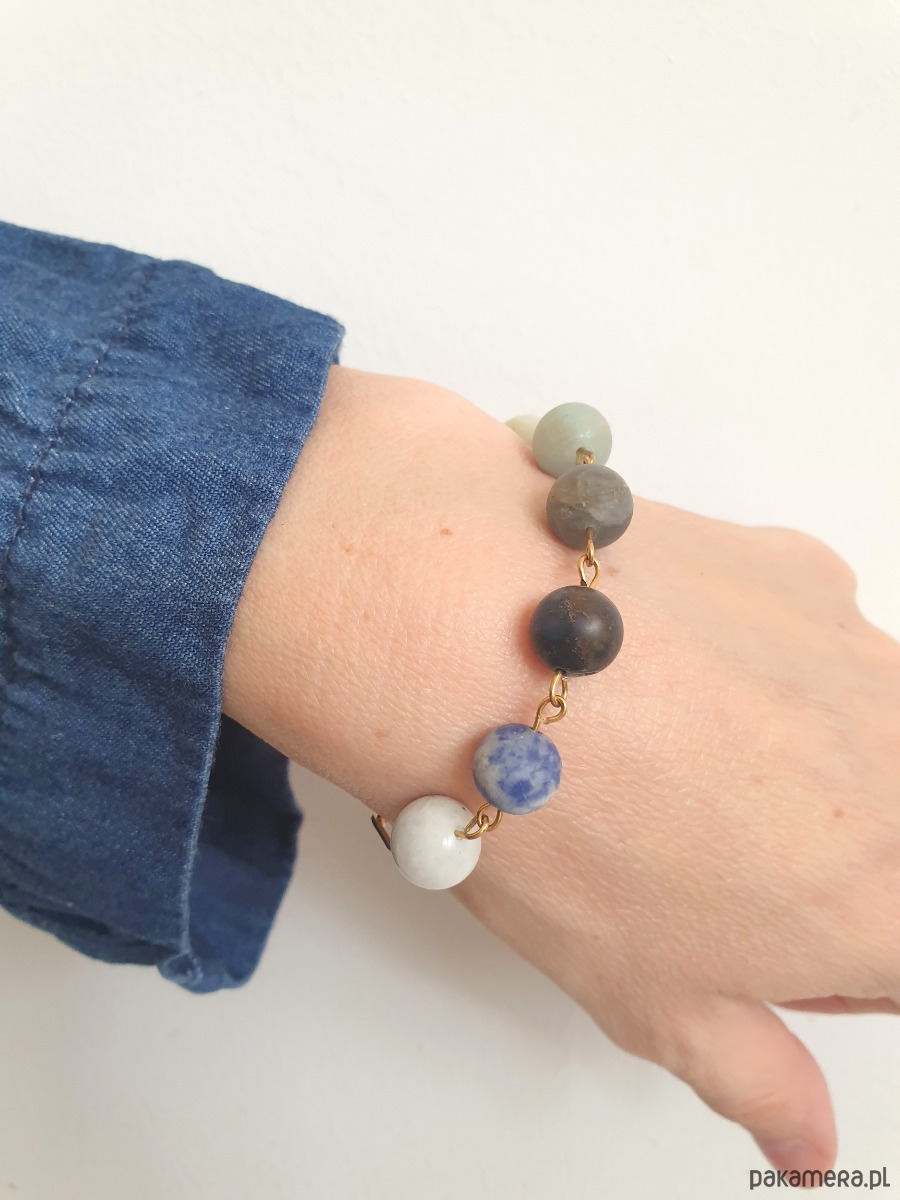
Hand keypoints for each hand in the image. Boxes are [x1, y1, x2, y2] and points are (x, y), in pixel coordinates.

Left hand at [223, 365, 899, 1174]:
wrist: (488, 649)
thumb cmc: (560, 831)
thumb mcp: (647, 998)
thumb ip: (753, 1074)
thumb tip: (802, 1138)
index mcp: (876, 907)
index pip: (898, 956)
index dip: (830, 958)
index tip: (753, 935)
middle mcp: (897, 776)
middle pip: (887, 838)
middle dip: (822, 852)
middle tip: (701, 839)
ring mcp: (859, 662)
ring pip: (860, 731)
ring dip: (795, 750)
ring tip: (672, 745)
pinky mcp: (805, 573)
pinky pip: (811, 638)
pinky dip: (762, 658)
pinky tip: (669, 665)